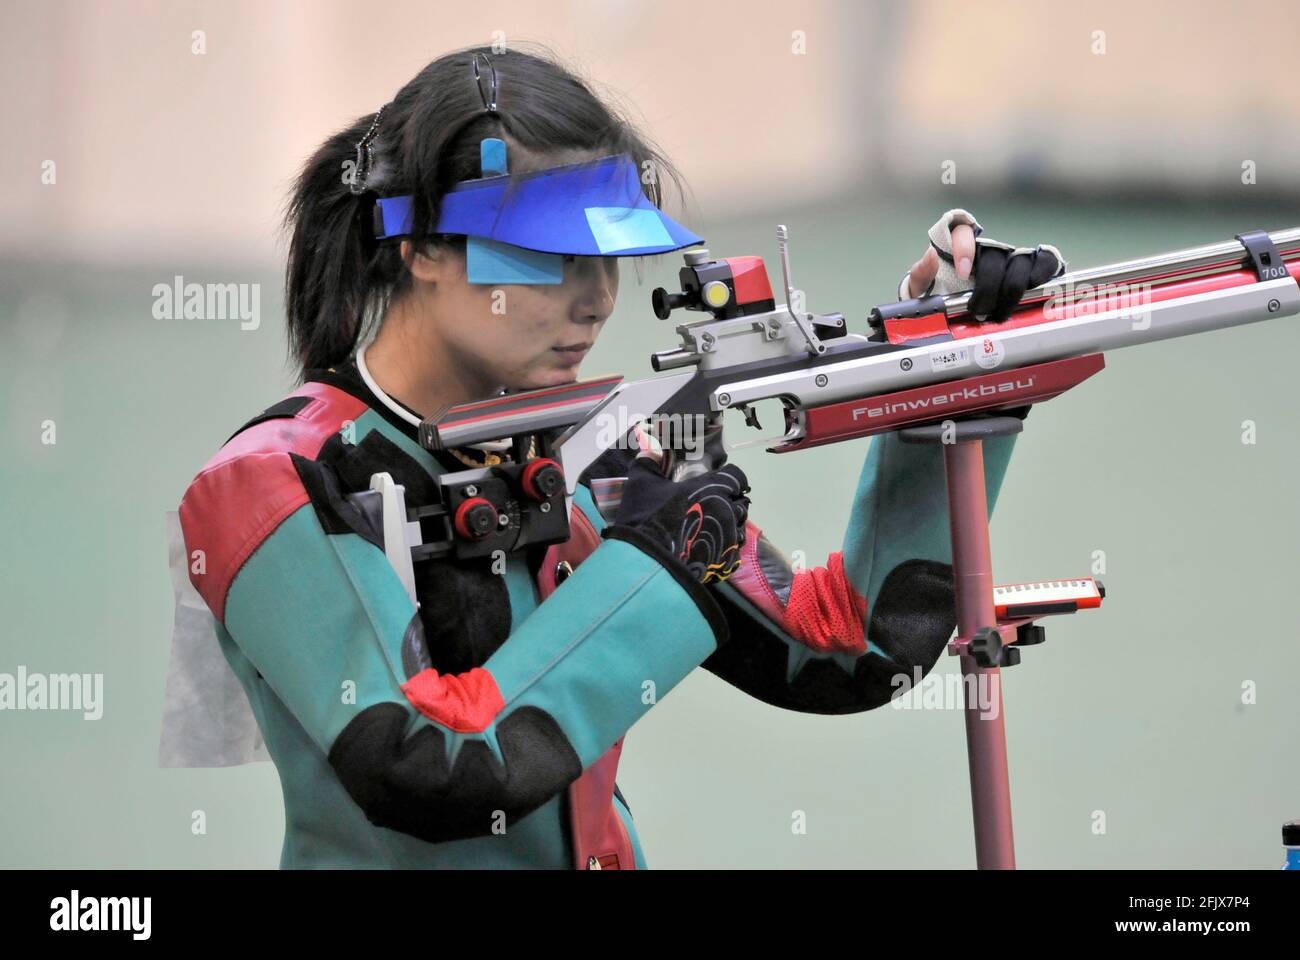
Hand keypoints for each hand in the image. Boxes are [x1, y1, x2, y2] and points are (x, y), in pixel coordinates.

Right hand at [601, 425, 750, 584]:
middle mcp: (726, 510)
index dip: (730, 479)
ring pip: (741, 528)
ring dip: (731, 527)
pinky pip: (734, 552)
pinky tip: (710, 550)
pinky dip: (726, 550)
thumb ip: (648, 461)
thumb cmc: (646, 517)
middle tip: (711, 508)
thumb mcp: (641, 483)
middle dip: (730, 503)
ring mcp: (728, 538)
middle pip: (741, 503)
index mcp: (712, 488)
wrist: (645, 561)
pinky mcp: (725, 561)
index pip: (737, 477)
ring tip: (712, 530)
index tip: (719, 484)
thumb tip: (649, 447)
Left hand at [900, 209, 1066, 322]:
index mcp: (961, 246)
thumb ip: (922, 273)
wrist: (959, 313)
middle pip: (994, 256)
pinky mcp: (1032, 269)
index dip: (964, 250)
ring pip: (1021, 263)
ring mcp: (1012, 259)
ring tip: (999, 314)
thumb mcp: (923, 288)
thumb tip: (931, 255)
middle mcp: (989, 250)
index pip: (963, 232)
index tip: (961, 273)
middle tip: (978, 310)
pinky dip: (1042, 276)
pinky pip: (1045, 264)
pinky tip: (1031, 294)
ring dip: (1011, 290)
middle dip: (987, 286)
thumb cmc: (941, 295)